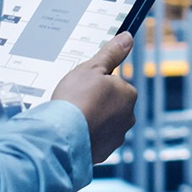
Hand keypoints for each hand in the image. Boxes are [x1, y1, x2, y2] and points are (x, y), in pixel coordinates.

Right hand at [52, 33, 137, 162]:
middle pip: (112, 104)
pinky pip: (96, 139)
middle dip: (98, 102)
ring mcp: (116, 137)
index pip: (117, 84)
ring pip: (104, 123)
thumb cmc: (77, 99)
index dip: (99, 82)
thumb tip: (127, 38)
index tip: (85, 85)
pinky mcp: (103, 153)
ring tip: (74, 116)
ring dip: (93, 119)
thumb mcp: (92, 68)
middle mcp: (127, 117)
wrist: (63, 135)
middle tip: (78, 99)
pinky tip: (74, 131)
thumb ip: (111, 53)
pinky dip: (87, 135)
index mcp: (128, 95)